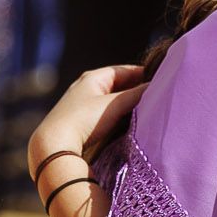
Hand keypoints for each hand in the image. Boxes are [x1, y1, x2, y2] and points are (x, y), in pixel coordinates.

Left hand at [29, 64, 147, 182]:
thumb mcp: (114, 105)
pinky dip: (119, 115)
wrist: (54, 146)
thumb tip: (157, 86)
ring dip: (128, 104)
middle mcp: (86, 87)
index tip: (162, 79)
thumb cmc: (84, 120)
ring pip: (113, 100)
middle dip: (137, 90)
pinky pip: (106, 113)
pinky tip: (129, 123)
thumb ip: (137, 94)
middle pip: (119, 85)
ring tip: (148, 109)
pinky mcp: (81, 121)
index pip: (124, 70)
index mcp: (93, 77)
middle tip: (158, 96)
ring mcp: (83, 105)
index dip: (143, 74)